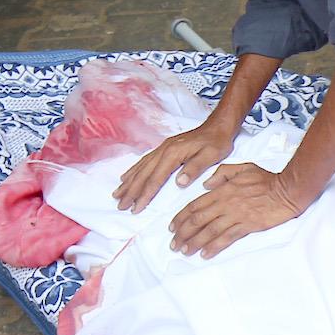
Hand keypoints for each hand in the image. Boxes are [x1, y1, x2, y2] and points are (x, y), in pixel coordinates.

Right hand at [113, 123, 236, 212]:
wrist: (218, 126)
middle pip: (144, 174)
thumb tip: (179, 183)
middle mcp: (163, 150)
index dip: (144, 195)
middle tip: (120, 206)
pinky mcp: (164, 148)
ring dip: (128, 182)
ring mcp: (162, 148)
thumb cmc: (217, 142)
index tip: (136, 208)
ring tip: (117, 194)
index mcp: (173, 154)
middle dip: (131, 191)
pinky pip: (144, 161)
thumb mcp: (211, 155)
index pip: (156, 179)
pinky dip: (133, 171)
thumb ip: (195, 168)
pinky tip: (126, 177)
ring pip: (141, 167)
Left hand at [166, 162, 302, 257]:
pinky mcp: (248, 225)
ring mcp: (236, 215)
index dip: (180, 218)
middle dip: (183, 234)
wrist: (288, 189)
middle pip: (198, 220)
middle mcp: (225, 203)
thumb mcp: (243, 168)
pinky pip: (227, 238)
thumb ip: (222, 173)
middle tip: (174, 245)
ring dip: (194, 242)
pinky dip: (214, 247)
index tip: (172, 228)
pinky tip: (205, 254)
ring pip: (209, 231)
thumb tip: (206, 184)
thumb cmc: (267, 179)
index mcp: (222, 190)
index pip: (195, 205)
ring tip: (185, 251)